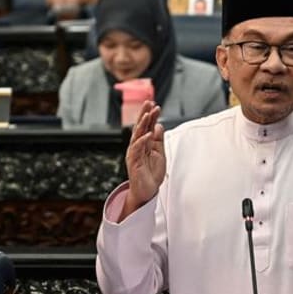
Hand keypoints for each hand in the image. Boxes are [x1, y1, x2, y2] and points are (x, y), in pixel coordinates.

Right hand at [121, 101, 164, 219]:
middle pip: (140, 127)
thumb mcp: (159, 154)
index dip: (151, 115)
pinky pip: (137, 149)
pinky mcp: (133, 162)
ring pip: (137, 135)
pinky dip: (143, 141)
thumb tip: (159, 126)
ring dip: (143, 124)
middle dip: (144, 114)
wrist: (147, 191)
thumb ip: (158, 140)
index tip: (155, 105)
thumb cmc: (152, 174)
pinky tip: (149, 134)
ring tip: (148, 114)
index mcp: (143, 143)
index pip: (147, 126)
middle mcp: (137, 146)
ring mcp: (134, 153)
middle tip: (149, 102)